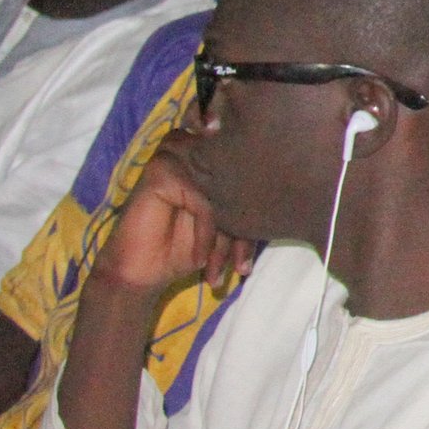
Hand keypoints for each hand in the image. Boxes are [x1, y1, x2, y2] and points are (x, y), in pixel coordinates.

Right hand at [94, 155, 249, 301]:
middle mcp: (199, 155)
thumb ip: (248, 211)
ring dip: (225, 240)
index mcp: (217, 163)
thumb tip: (288, 206)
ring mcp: (179, 158)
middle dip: (244, 235)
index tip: (247, 266)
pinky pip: (202, 202)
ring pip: (224, 197)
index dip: (255, 228)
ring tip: (221, 270)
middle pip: (241, 189)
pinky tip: (200, 259)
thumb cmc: (184, 250)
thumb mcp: (227, 230)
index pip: (252, 187)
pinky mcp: (162, 171)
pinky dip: (205, 234)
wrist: (141, 273)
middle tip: (241, 269)